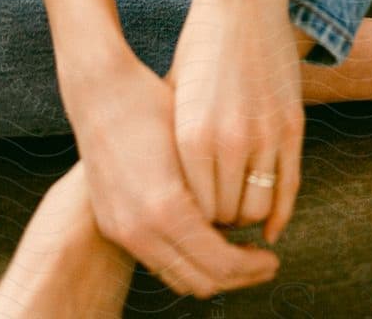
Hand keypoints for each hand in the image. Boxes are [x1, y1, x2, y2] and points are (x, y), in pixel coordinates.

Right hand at [62, 49, 280, 300]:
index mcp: (166, 207)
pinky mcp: (112, 225)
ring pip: (178, 279)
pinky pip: (157, 262)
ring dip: (209, 271)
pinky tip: (201, 235)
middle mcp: (140, 229)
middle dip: (237, 276)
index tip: (272, 259)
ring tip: (234, 249)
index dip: (253, 266)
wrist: (98, 91)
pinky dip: (183, 259)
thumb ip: (217, 192)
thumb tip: (248, 224)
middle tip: (260, 261)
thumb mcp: (194, 143)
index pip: (220, 263)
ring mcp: (123, 230)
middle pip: (201, 281)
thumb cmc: (151, 103)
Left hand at [166, 0, 304, 245]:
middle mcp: (229, 141)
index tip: (188, 220)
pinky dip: (280, 215)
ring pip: (258, 209)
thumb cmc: (199, 48)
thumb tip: (171, 196)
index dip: (191, 221)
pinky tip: (270, 227)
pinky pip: (289, 188)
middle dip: (218, 224)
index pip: (193, 211)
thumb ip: (174, 147)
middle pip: (225, 215)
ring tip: (236, 213)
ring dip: (247, 219)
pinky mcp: (292, 126)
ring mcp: (265, 134)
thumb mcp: (175, 96)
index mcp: (191, 136)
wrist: (242, 0)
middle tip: (212, 224)